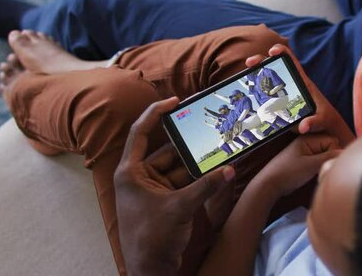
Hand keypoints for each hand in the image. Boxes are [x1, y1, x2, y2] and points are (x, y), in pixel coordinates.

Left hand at [114, 97, 235, 274]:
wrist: (150, 271)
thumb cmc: (151, 239)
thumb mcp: (180, 208)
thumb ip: (206, 187)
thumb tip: (231, 169)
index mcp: (130, 172)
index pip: (141, 132)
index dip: (156, 113)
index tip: (175, 101)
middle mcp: (140, 178)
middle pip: (167, 151)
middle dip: (189, 143)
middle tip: (209, 129)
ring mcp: (153, 190)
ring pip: (179, 167)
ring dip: (198, 163)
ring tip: (219, 149)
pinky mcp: (166, 202)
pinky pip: (184, 183)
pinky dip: (199, 178)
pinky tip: (217, 171)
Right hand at [246, 44, 355, 146]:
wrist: (324, 128)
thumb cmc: (325, 120)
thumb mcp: (321, 120)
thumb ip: (313, 122)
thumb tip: (303, 127)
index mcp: (302, 82)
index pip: (292, 61)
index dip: (282, 51)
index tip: (272, 52)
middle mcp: (291, 85)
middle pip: (274, 67)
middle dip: (260, 61)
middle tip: (249, 62)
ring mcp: (283, 94)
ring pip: (266, 80)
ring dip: (254, 76)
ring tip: (242, 78)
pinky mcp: (278, 104)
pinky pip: (264, 95)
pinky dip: (254, 91)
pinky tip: (243, 95)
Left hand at [253, 133, 339, 197]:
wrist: (269, 184)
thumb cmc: (289, 173)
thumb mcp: (312, 165)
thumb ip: (330, 157)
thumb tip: (346, 154)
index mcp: (309, 138)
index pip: (332, 141)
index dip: (333, 153)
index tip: (325, 164)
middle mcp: (308, 142)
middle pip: (330, 147)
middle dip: (329, 158)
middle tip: (321, 169)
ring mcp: (305, 151)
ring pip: (325, 155)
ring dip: (324, 164)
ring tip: (316, 173)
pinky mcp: (304, 160)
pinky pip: (318, 160)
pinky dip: (319, 167)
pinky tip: (313, 175)